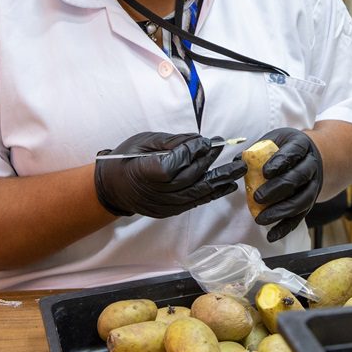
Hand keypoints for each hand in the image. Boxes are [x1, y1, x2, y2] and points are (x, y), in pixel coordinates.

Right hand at [94, 132, 246, 217]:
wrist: (112, 187)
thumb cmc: (127, 159)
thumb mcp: (145, 142)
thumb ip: (172, 142)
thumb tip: (198, 140)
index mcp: (146, 172)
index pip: (176, 163)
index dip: (192, 151)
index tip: (206, 141)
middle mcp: (157, 192)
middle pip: (190, 177)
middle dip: (209, 161)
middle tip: (224, 147)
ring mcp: (165, 205)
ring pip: (197, 192)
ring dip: (220, 179)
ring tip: (238, 169)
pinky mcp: (171, 211)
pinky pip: (196, 202)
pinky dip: (213, 193)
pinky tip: (228, 184)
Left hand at [252, 128, 322, 241]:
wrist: (310, 156)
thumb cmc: (286, 147)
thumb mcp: (275, 139)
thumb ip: (257, 149)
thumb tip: (237, 161)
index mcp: (302, 146)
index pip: (293, 153)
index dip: (280, 163)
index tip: (265, 172)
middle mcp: (311, 166)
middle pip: (297, 178)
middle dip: (277, 189)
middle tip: (258, 197)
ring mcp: (312, 186)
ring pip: (301, 200)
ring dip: (281, 211)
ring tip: (261, 219)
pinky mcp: (309, 202)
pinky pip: (300, 217)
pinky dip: (286, 228)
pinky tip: (272, 236)